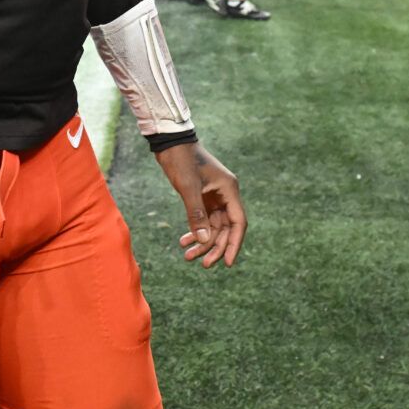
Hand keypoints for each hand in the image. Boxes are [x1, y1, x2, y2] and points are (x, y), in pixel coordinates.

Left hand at [154, 141, 246, 268]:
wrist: (170, 143)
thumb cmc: (181, 161)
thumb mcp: (188, 188)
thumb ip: (197, 214)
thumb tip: (204, 240)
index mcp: (229, 190)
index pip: (238, 223)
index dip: (234, 244)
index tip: (227, 263)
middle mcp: (225, 194)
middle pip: (226, 228)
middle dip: (215, 247)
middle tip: (203, 265)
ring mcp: (214, 196)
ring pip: (213, 227)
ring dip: (202, 242)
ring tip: (187, 256)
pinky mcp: (203, 197)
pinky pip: (203, 220)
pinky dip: (195, 231)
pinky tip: (184, 241)